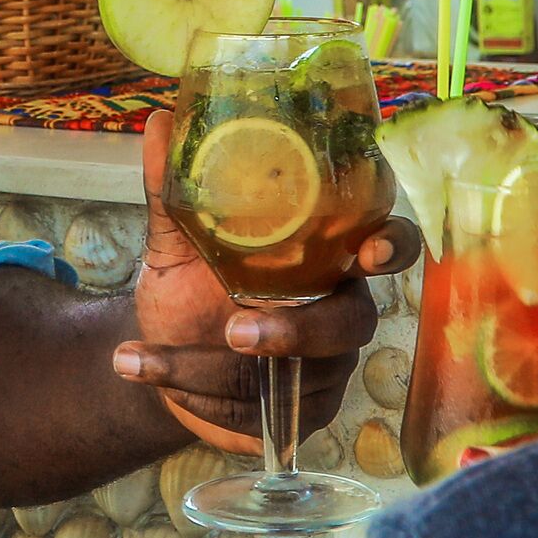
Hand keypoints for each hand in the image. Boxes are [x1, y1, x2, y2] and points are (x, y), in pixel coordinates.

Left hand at [118, 114, 419, 445]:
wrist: (156, 362)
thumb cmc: (187, 290)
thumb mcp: (174, 242)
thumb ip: (174, 190)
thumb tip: (159, 123)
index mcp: (325, 254)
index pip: (386, 242)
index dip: (392, 246)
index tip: (371, 252)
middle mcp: (339, 307)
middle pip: (352, 321)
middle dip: (294, 331)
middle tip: (234, 331)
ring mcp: (327, 366)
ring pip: (295, 374)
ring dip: (212, 369)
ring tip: (145, 356)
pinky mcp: (304, 414)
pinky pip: (264, 413)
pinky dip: (199, 398)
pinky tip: (149, 375)